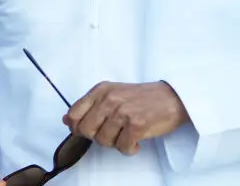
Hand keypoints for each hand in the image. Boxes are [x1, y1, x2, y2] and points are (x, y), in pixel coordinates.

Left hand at [64, 81, 189, 155]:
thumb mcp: (112, 94)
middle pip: (86, 130)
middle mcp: (109, 99)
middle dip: (97, 137)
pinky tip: (136, 141)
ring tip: (126, 135)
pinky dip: (129, 149)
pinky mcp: (137, 125)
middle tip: (112, 133)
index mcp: (100, 90)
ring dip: (115, 143)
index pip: (74, 113)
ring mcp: (123, 112)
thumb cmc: (142, 98)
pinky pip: (122, 147)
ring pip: (103, 141)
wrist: (172, 98)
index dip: (77, 127)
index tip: (88, 131)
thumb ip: (89, 106)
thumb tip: (67, 120)